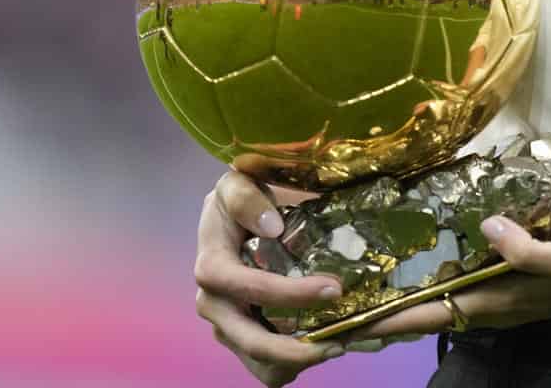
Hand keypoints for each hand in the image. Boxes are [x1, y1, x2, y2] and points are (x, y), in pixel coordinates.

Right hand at [193, 170, 347, 385]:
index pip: (246, 288)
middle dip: (294, 349)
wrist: (240, 215)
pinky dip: (293, 366)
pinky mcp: (242, 338)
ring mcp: (227, 326)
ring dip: (297, 363)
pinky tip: (321, 346)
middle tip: (339, 341)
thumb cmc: (242, 198)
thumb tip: (271, 227)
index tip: (333, 288)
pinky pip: (266, 369)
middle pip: (250, 342)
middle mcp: (214, 304)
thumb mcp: (238, 183)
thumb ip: (246, 197)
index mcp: (212, 267)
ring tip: (336, 345)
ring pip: (259, 364)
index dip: (288, 294)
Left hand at [342, 215, 550, 341]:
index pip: (425, 316)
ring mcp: (494, 291)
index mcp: (495, 300)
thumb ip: (530, 250)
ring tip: (356, 282)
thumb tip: (487, 229)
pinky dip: (423, 278)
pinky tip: (409, 259)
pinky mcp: (503, 275)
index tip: (340, 323)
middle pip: (420, 313)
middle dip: (377, 313)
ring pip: (433, 299)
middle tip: (330, 300)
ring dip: (396, 297)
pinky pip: (452, 282)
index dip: (383, 321)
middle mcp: (486, 301)